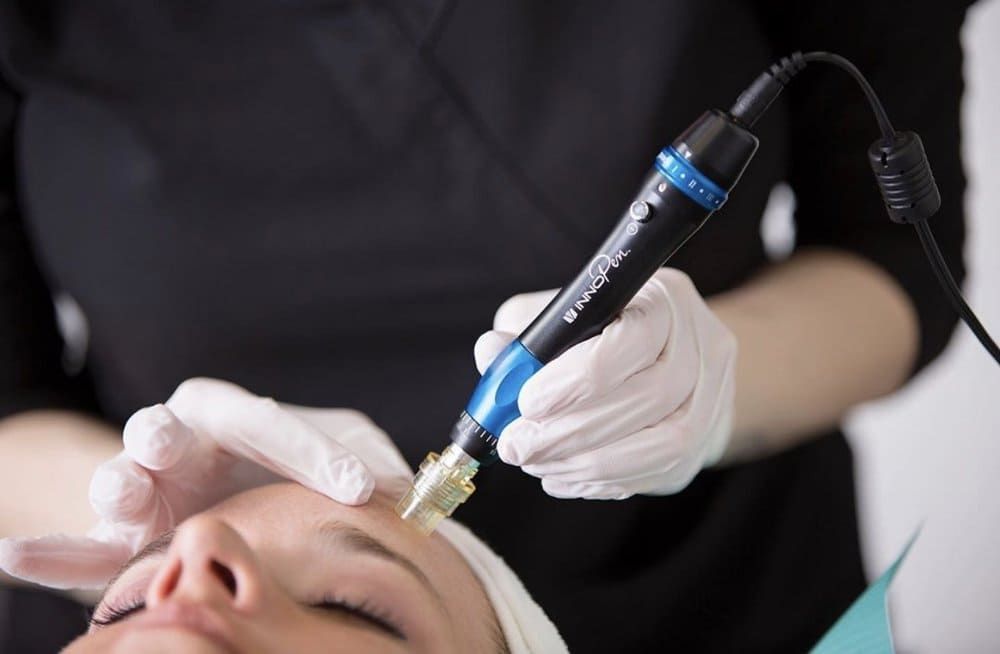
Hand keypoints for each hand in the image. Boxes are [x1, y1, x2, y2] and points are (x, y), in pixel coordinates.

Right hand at [0, 378, 410, 588]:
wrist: (234, 495)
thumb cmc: (283, 464)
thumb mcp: (331, 452)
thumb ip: (362, 456)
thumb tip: (403, 486)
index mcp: (232, 414)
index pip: (267, 421)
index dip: (314, 452)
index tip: (361, 488)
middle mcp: (178, 442)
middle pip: (159, 429)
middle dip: (159, 432)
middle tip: (166, 440)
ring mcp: (143, 489)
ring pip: (117, 481)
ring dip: (117, 485)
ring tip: (125, 494)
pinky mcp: (122, 537)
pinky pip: (81, 546)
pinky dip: (48, 553)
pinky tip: (14, 555)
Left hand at [475, 268, 735, 499]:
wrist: (670, 359)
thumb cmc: (602, 331)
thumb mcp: (560, 315)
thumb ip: (525, 333)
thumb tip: (491, 351)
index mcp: (665, 301)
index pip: (636, 339)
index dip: (579, 377)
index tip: (528, 401)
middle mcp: (701, 348)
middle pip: (651, 396)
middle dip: (572, 429)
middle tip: (518, 444)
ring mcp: (710, 401)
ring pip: (662, 445)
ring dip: (587, 462)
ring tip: (535, 463)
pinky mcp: (702, 445)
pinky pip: (655, 473)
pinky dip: (599, 480)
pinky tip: (559, 474)